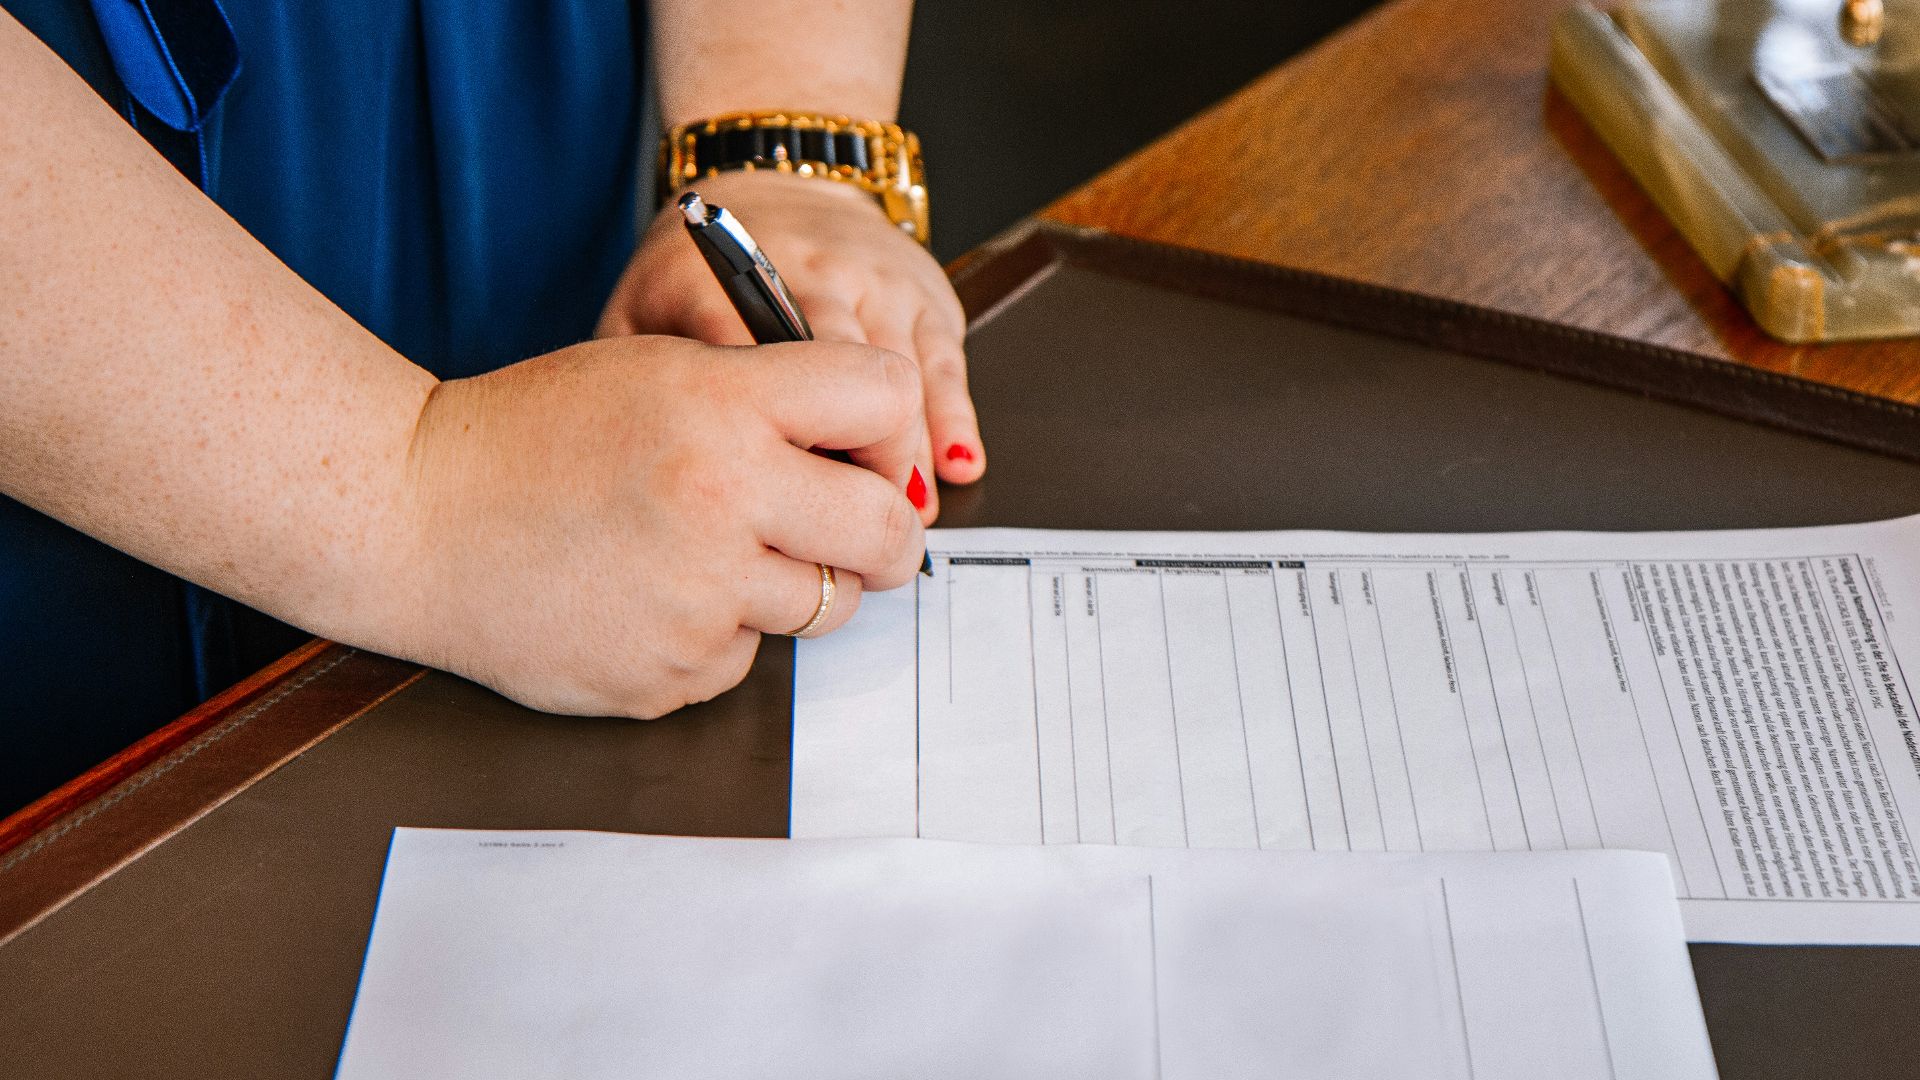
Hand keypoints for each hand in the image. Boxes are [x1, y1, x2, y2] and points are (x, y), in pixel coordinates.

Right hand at [389, 334, 925, 717]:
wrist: (412, 514)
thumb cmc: (531, 435)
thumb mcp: (657, 370)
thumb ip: (770, 399)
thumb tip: (875, 454)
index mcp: (725, 405)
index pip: (887, 399)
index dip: (886, 427)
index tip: (866, 451)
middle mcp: (724, 500)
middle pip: (888, 532)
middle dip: (884, 535)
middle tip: (855, 532)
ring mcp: (699, 599)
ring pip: (827, 606)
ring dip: (795, 585)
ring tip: (714, 552)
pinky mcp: (671, 674)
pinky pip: (746, 657)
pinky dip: (719, 632)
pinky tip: (651, 595)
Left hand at [597, 169, 983, 522]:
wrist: (776, 187)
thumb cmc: (699, 276)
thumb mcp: (639, 316)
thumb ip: (629, 384)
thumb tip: (633, 477)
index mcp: (718, 278)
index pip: (745, 364)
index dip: (768, 443)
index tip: (775, 508)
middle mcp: (802, 269)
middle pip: (834, 369)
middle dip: (849, 454)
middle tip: (849, 531)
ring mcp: (870, 277)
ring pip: (897, 370)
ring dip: (905, 448)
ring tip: (900, 517)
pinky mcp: (923, 290)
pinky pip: (942, 359)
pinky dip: (953, 416)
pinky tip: (956, 467)